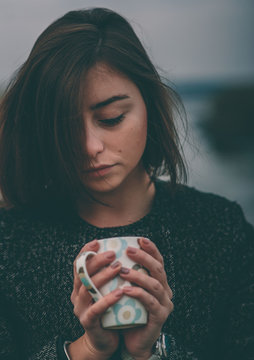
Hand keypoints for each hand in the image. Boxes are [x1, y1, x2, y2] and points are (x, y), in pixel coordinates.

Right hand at [70, 240, 122, 358]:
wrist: (104, 339)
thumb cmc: (108, 309)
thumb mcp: (105, 289)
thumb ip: (108, 274)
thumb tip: (121, 251)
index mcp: (80, 284)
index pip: (78, 264)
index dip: (85, 252)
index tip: (97, 242)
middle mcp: (76, 294)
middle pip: (82, 273)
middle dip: (97, 261)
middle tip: (113, 253)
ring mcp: (80, 308)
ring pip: (87, 288)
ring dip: (103, 276)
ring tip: (118, 267)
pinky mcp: (88, 322)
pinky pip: (97, 309)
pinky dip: (108, 299)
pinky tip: (120, 291)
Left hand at [119, 238, 173, 359]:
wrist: (133, 341)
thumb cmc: (128, 311)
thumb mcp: (128, 289)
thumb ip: (127, 275)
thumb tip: (111, 254)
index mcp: (159, 282)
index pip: (158, 261)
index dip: (151, 249)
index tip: (140, 239)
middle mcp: (165, 290)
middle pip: (158, 269)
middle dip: (144, 257)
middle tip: (129, 250)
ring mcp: (164, 304)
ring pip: (154, 284)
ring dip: (138, 275)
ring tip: (122, 271)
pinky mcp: (159, 316)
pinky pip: (150, 302)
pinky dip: (138, 293)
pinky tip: (125, 289)